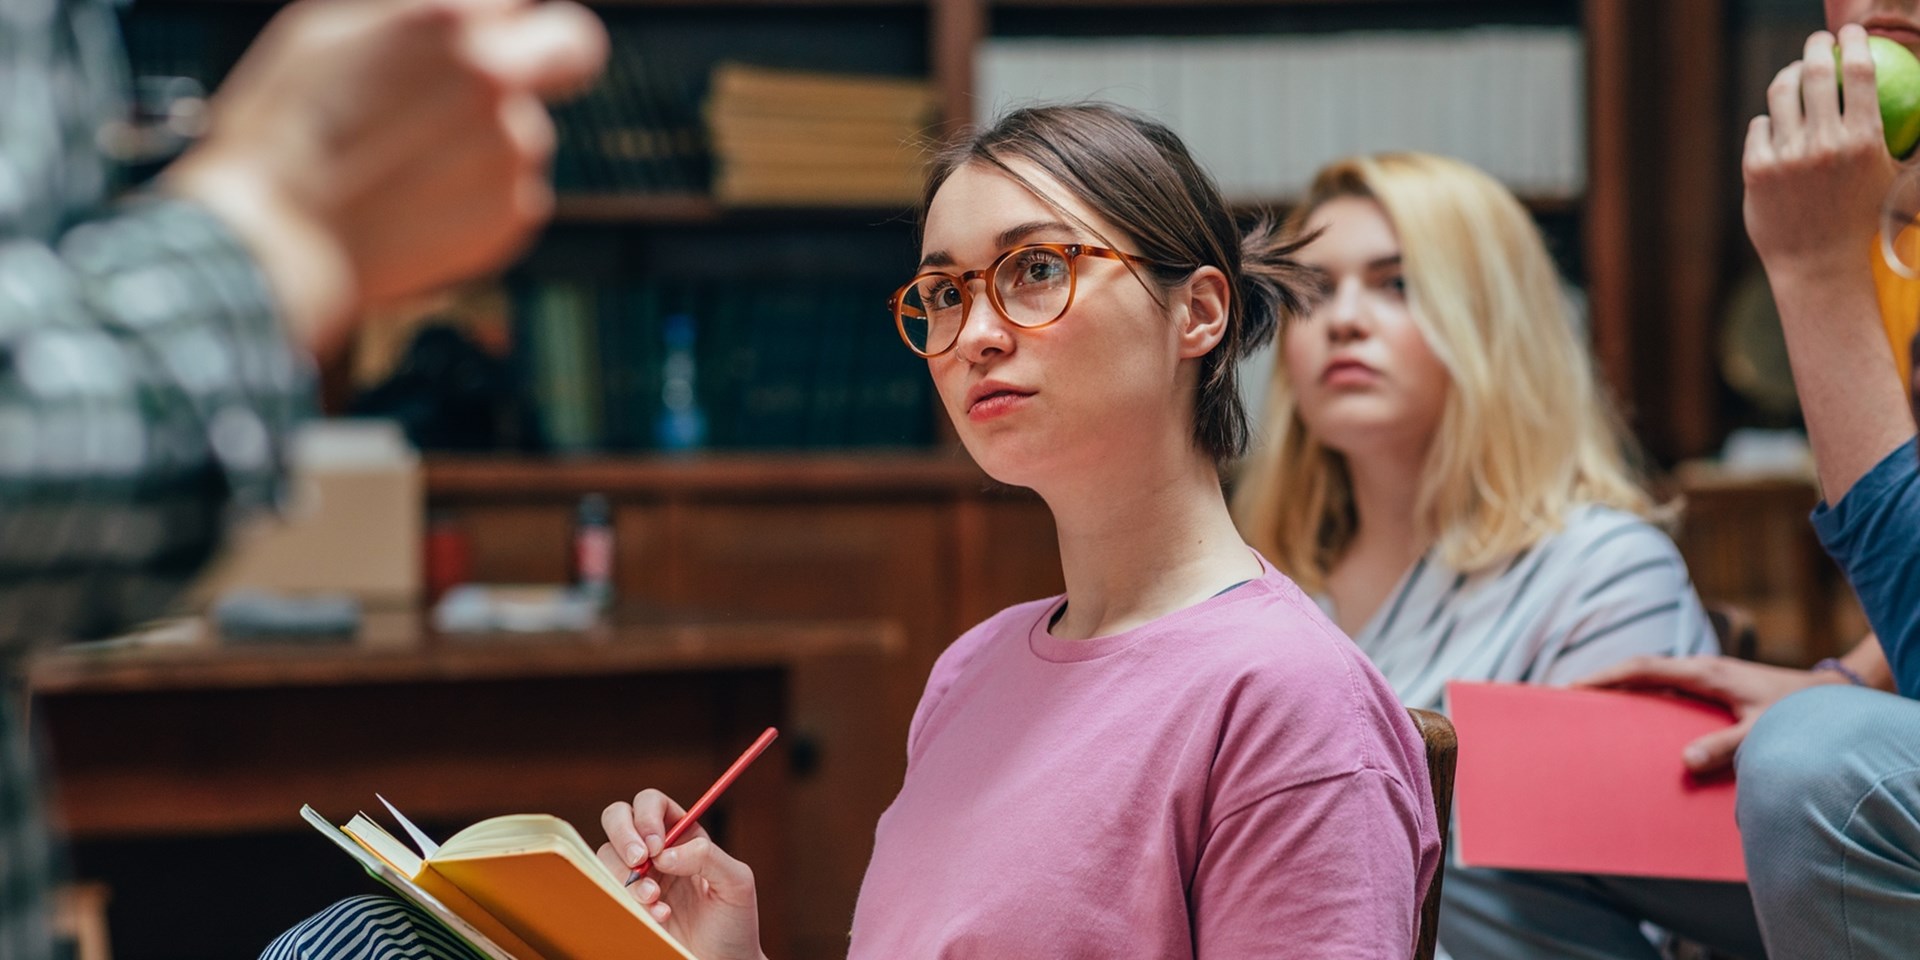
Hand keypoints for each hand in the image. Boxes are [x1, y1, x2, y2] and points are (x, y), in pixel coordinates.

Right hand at [163, 0, 606, 352]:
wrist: (276, 241)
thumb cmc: (283, 131)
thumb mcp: (328, 31)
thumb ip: (413, 13)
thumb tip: (481, 13)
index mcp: (450, 24)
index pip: (526, 0)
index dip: (511, 19)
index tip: (505, 31)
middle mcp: (497, 82)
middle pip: (575, 49)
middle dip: (557, 54)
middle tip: (513, 76)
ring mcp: (514, 152)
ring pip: (527, 131)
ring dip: (488, 143)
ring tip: (407, 169)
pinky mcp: (516, 215)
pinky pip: (516, 191)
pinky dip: (480, 197)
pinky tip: (418, 206)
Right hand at [596, 790, 765, 959]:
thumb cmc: (734, 922)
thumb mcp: (736, 883)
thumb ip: (707, 857)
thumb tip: (666, 853)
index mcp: (683, 835)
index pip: (652, 803)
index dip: (646, 816)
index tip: (655, 845)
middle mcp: (655, 851)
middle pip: (617, 817)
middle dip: (622, 835)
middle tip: (639, 861)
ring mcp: (637, 877)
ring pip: (607, 856)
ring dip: (627, 877)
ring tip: (656, 901)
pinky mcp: (625, 904)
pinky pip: (607, 891)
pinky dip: (627, 902)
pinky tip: (658, 917)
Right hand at [1577, 656, 1845, 773]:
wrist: (1831, 696)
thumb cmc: (1800, 714)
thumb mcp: (1764, 733)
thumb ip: (1726, 746)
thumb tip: (1685, 761)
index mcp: (1704, 673)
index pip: (1643, 668)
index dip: (1605, 676)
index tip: (1573, 688)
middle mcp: (1700, 671)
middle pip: (1639, 670)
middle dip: (1602, 681)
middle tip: (1567, 700)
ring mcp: (1706, 679)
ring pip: (1653, 680)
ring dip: (1623, 691)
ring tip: (1592, 713)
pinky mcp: (1714, 690)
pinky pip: (1668, 693)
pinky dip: (1645, 700)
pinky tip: (1638, 725)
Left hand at [1743, 25, 1900, 278]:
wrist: (1818, 265)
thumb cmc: (1862, 223)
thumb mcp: (1895, 181)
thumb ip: (1906, 144)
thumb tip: (1915, 108)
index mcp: (1863, 140)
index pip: (1860, 72)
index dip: (1854, 43)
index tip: (1849, 34)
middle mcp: (1823, 144)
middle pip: (1815, 73)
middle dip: (1815, 47)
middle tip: (1817, 44)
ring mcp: (1786, 156)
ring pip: (1781, 94)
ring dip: (1788, 76)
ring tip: (1794, 76)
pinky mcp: (1756, 169)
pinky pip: (1760, 126)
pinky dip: (1769, 119)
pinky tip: (1776, 121)